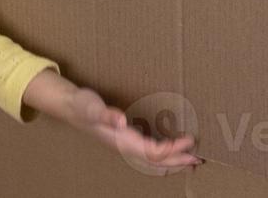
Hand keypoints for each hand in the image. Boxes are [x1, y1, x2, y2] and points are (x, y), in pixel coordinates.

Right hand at [25, 69, 200, 174]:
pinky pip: (147, 153)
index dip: (172, 150)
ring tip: (190, 162)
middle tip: (198, 161)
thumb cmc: (82, 105)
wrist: (69, 107)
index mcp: (121, 141)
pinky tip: (170, 150)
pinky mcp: (125, 140)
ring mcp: (125, 145)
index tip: (190, 141)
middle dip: (176, 162)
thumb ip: (106, 114)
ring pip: (152, 160)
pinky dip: (162, 154)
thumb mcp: (91, 107)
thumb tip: (122, 121)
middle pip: (155, 161)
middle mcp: (125, 146)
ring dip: (171, 161)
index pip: (152, 152)